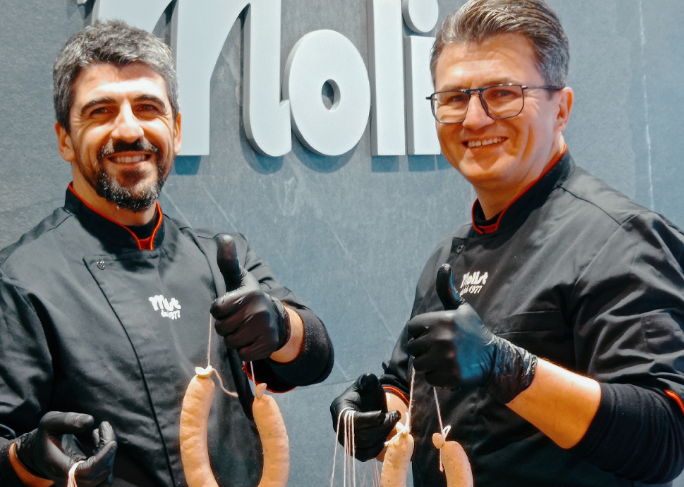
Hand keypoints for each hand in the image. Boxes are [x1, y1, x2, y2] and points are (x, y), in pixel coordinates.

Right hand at [14, 411, 116, 485]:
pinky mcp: (88, 479)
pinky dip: (108, 457)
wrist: (40, 451)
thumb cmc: (46, 435)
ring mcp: (80, 482)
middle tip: (104, 425)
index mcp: (60, 469)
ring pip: (105, 476)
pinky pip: (104, 474)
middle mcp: (70, 481)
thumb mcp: (50, 422)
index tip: (111, 443)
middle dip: (108, 448)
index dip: (102, 460)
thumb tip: (90, 421)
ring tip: (102, 431)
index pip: (86, 473)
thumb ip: (68, 420)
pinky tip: (100, 439)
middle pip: (100, 473)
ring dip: (110, 452)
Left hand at [210, 235, 289, 361]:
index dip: (219, 311)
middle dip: (226, 326)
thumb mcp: (238, 278)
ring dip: (235, 339)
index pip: (216, 310)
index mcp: (248, 293)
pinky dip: (245, 350)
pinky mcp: (269, 344)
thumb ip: (228, 260)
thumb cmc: (248, 298)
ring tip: (245, 329)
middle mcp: (258, 310)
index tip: (230, 306)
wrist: (276, 318)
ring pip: (232, 343)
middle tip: (238, 320)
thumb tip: (222, 237)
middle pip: (222, 328)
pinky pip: (243, 354)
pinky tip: (252, 339)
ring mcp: (265, 328)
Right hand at [330, 374, 399, 460]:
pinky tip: (384, 439)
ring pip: (363, 445)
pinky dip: (375, 449)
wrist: (369, 405)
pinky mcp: (352, 448)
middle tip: (394, 416)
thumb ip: (368, 380)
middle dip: (381, 427)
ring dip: (382, 436)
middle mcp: (338, 426)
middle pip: (359, 435)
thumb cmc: (368, 393)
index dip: (370, 419)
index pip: (352, 420)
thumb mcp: (368, 383)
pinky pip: (362, 455)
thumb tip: (369, 378)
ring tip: (392, 424)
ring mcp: (344, 439)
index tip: (383, 413)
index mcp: (339, 408)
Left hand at [407, 264, 536, 402]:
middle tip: (439, 349)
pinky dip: (437, 377)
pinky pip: (429, 378)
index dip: (420, 332)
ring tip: (443, 359)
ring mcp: (445, 358)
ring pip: (419, 364)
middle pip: (413, 347)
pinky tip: (449, 370)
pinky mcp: (449, 376)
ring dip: (429, 364)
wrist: (494, 358)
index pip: (412, 328)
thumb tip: (444, 266)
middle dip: (423, 349)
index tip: (433, 335)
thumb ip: (447, 290)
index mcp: (442, 320)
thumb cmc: (473, 331)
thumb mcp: (461, 309)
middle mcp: (442, 338)